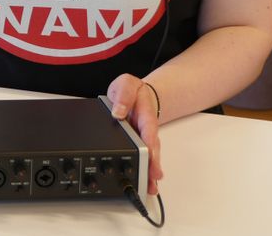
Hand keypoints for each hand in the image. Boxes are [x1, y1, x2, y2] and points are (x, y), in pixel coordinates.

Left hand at [106, 74, 162, 194]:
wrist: (137, 93)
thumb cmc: (132, 90)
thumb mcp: (126, 84)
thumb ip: (124, 94)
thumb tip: (118, 111)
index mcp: (145, 114)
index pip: (148, 129)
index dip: (149, 142)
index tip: (150, 154)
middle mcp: (146, 129)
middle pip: (152, 148)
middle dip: (153, 163)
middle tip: (153, 178)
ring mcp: (143, 138)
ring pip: (148, 156)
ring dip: (149, 172)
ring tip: (150, 187)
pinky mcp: (138, 145)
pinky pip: (142, 157)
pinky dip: (143, 170)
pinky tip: (144, 184)